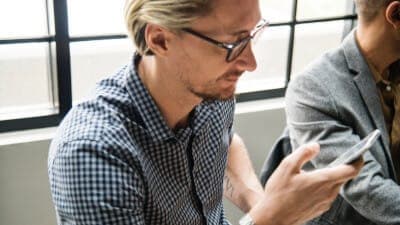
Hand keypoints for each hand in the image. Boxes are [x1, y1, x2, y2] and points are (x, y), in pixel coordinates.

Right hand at [248, 143, 362, 224]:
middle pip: (343, 177)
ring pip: (335, 186)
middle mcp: (328, 193)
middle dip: (341, 167)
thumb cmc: (278, 194)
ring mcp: (325, 203)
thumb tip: (315, 146)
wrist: (273, 218)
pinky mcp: (320, 209)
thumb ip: (303, 153)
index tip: (358, 154)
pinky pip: (328, 194)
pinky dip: (324, 187)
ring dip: (330, 178)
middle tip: (334, 159)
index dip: (358, 161)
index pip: (351, 170)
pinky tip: (308, 185)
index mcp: (323, 180)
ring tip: (315, 173)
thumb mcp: (287, 166)